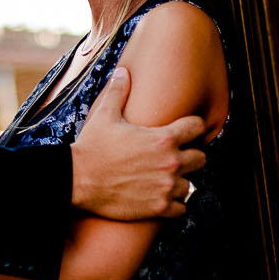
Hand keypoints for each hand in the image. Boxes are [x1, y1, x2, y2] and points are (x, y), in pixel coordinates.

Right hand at [69, 66, 207, 220]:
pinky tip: (161, 196)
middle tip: (174, 156)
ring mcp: (166, 187)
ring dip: (180, 181)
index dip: (192, 127)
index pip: (197, 127)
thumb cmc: (92, 146)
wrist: (78, 179)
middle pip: (201, 158)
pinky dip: (174, 204)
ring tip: (165, 178)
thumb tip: (123, 71)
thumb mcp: (104, 115)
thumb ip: (118, 91)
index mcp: (163, 138)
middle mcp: (170, 162)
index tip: (185, 131)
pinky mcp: (159, 207)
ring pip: (191, 184)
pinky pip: (181, 208)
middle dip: (190, 156)